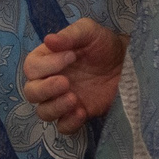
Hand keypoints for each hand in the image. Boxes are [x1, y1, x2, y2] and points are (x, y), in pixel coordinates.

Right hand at [21, 17, 125, 134]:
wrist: (127, 63)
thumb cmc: (104, 44)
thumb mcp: (89, 32)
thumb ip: (70, 35)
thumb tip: (48, 40)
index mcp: (47, 60)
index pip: (32, 67)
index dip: (47, 65)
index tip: (71, 56)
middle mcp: (50, 81)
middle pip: (31, 92)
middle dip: (45, 89)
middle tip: (66, 82)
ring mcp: (62, 100)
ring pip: (43, 112)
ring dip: (56, 107)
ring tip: (75, 99)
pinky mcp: (77, 115)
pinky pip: (63, 127)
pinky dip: (69, 122)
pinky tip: (83, 111)